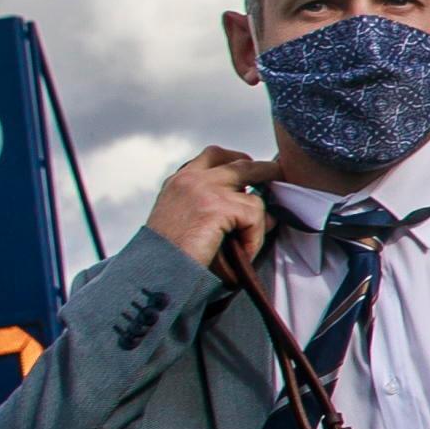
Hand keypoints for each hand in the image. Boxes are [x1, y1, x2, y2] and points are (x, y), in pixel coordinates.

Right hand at [148, 147, 280, 272]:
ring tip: (247, 245)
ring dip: (257, 223)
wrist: (151, 273)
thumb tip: (255, 202)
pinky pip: (255, 217)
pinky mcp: (218, 207)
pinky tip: (243, 252)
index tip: (249, 166)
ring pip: (253, 197)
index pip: (214, 155)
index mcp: (180, 181)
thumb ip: (211, 203)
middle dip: (266, 172)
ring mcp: (205, 190)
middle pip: (241, 163)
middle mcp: (191, 179)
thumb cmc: (166, 255)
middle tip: (279, 178)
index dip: (237, 159)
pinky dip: (254, 237)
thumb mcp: (182, 218)